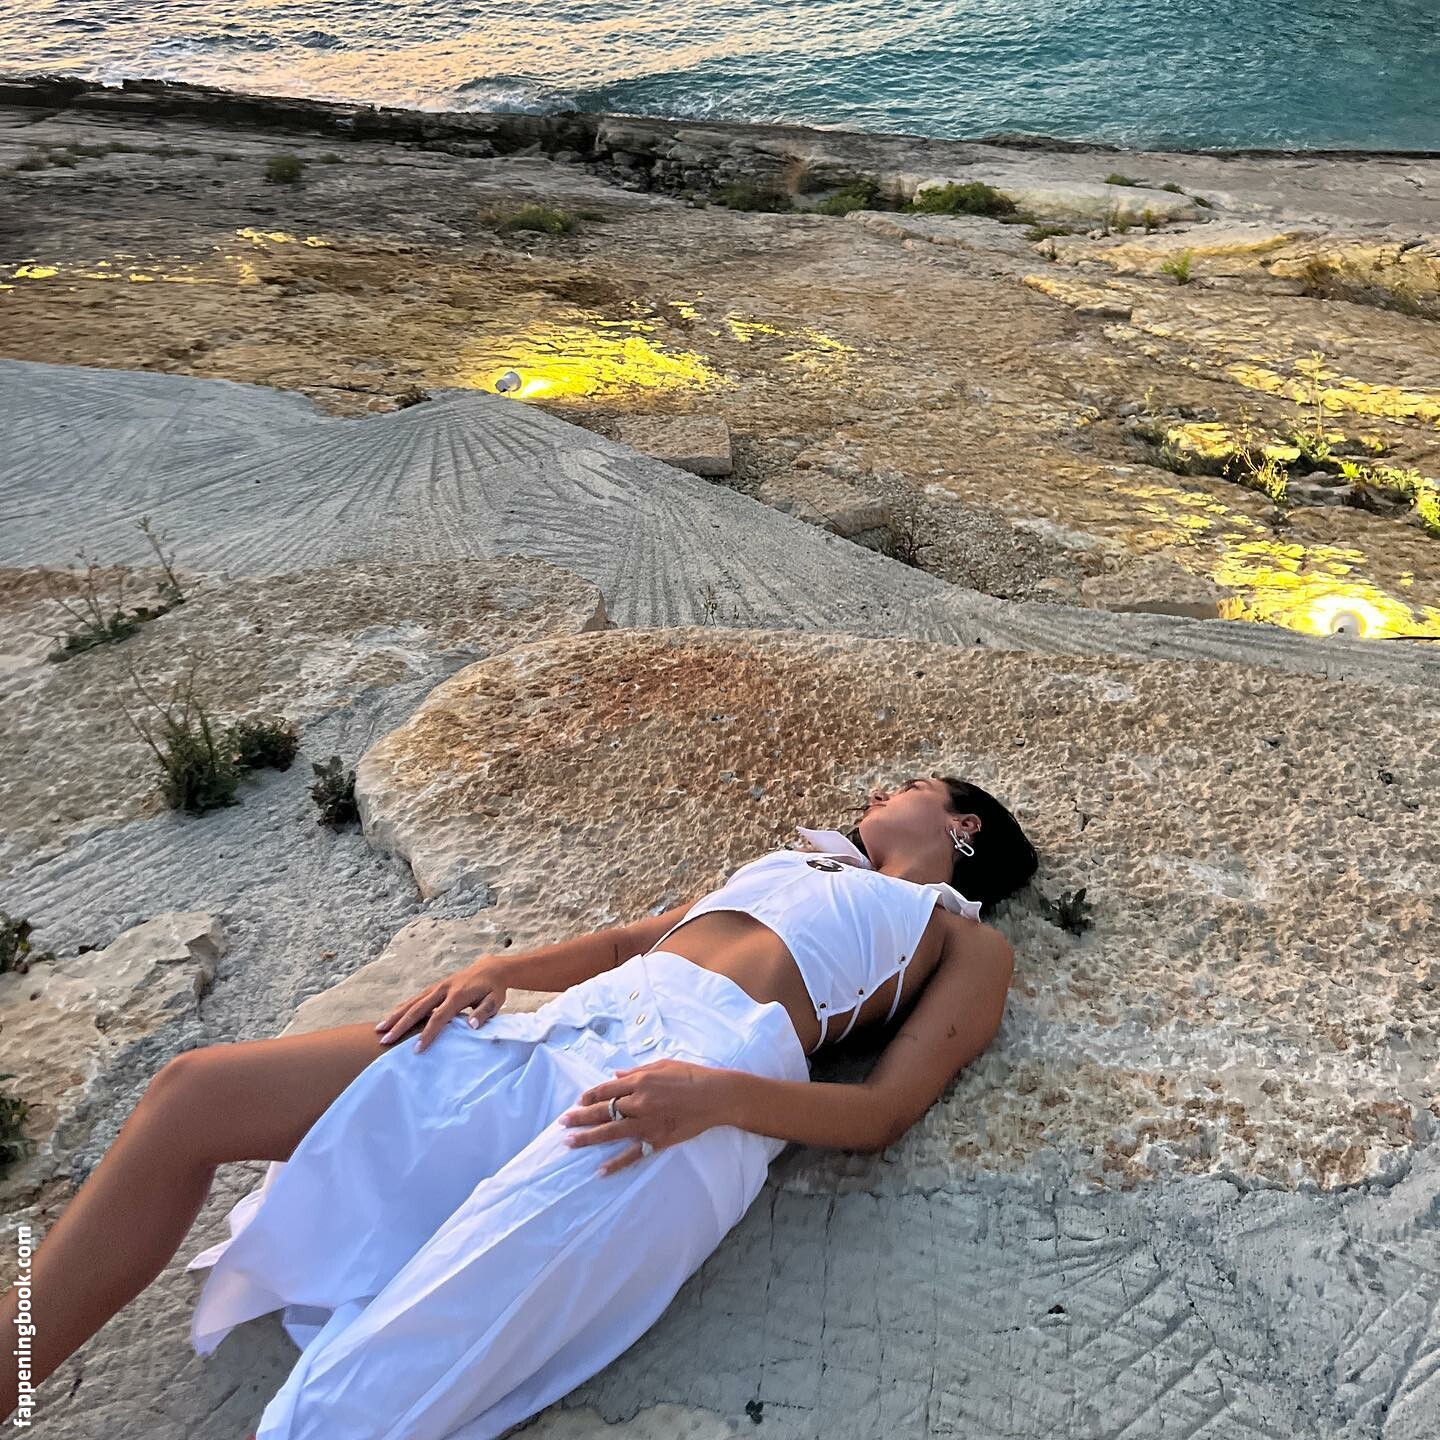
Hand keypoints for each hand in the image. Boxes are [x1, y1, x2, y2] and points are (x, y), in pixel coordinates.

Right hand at [375, 959, 509, 1051]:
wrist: (490, 968)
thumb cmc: (493, 990)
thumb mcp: (495, 1001)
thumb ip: (484, 1013)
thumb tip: (471, 1026)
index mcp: (458, 995)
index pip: (440, 1017)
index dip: (428, 1034)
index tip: (416, 1049)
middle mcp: (444, 989)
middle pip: (418, 1008)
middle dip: (400, 1025)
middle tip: (384, 1040)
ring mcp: (437, 987)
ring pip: (412, 1002)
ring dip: (395, 1015)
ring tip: (379, 1029)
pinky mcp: (434, 987)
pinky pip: (415, 998)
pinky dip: (402, 1008)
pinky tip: (390, 1017)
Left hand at [559, 1060, 733, 1175]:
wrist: (716, 1096)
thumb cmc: (691, 1075)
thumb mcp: (663, 1065)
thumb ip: (636, 1071)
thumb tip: (614, 1074)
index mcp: (640, 1081)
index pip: (607, 1089)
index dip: (590, 1095)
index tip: (578, 1101)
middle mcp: (639, 1102)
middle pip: (602, 1110)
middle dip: (580, 1116)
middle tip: (562, 1123)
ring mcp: (647, 1123)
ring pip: (611, 1132)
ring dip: (588, 1138)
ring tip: (569, 1143)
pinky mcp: (657, 1140)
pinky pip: (632, 1154)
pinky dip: (616, 1164)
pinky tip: (600, 1170)